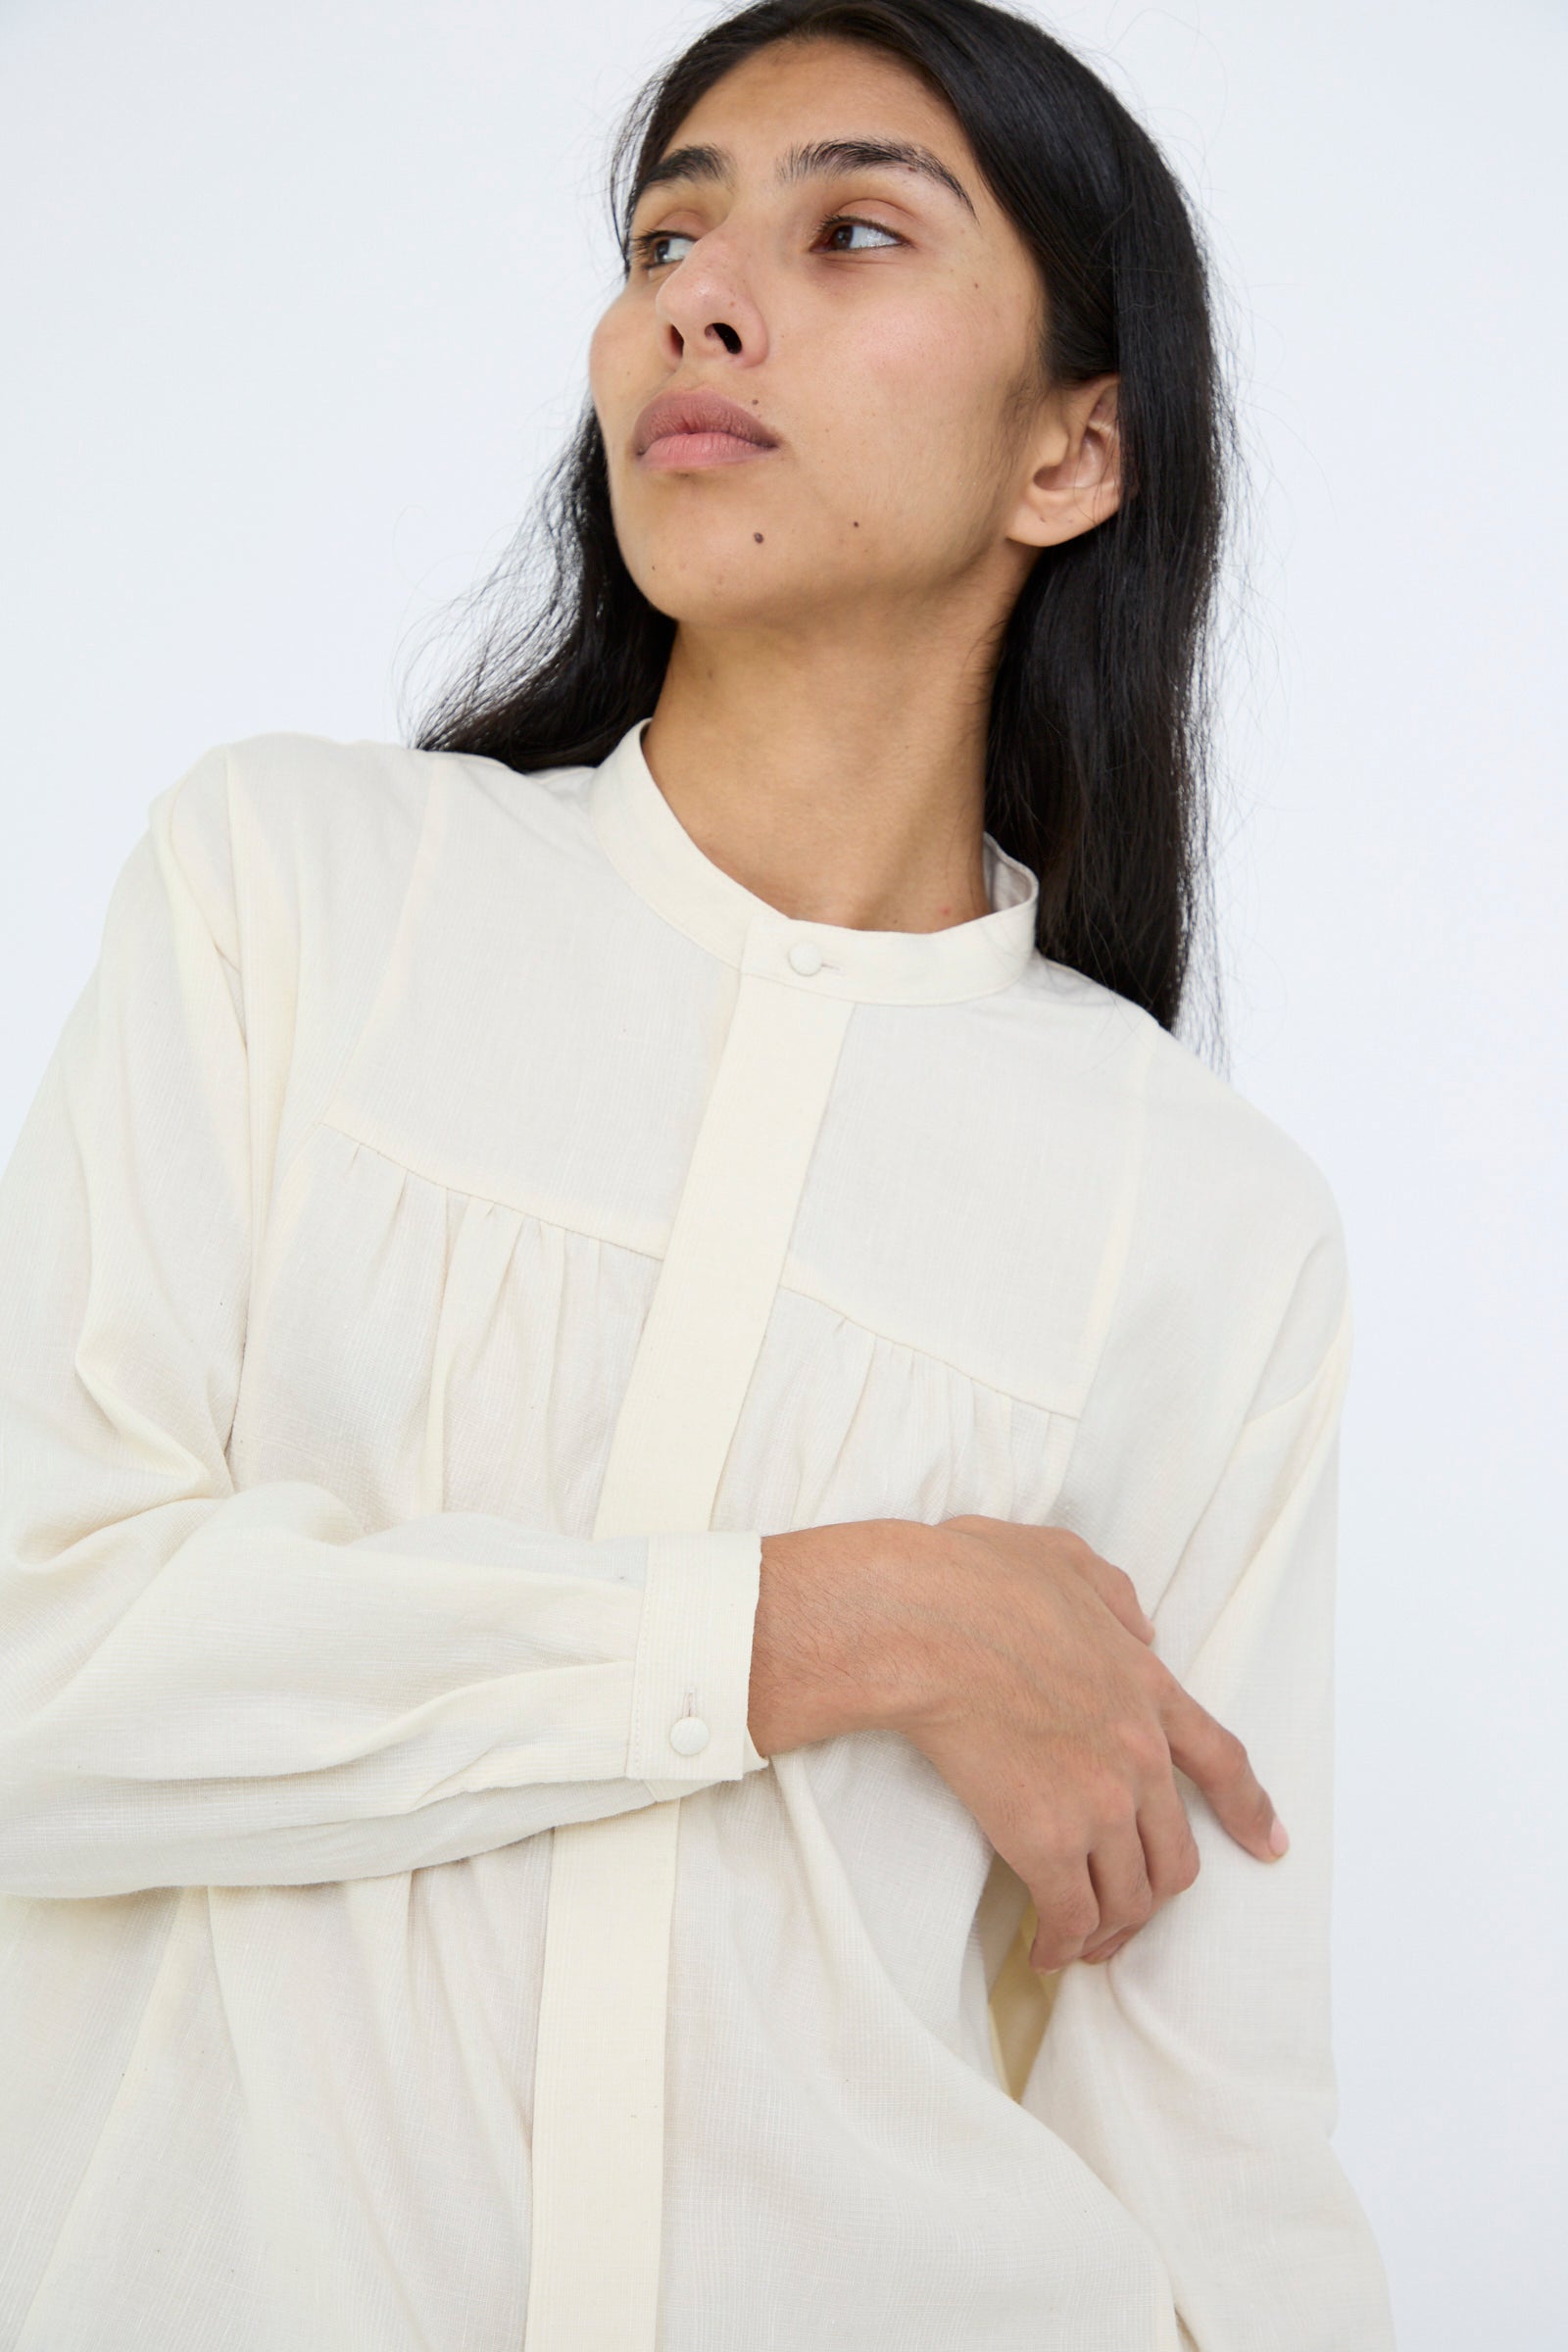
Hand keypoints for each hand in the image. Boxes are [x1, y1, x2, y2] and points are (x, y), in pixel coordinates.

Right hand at [889, 1515, 1288, 1969]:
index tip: (1269, 1846)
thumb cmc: (974, 1582)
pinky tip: (1044, 1954)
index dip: (1250, 1812)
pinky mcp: (1043, 1841)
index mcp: (1146, 1687)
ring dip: (1110, 1929)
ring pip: (1130, 1897)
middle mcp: (1137, 1755)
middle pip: (1177, 1854)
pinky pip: (1070, 1916)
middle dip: (1157, 1892)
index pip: (1222, 1763)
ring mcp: (1096, 1803)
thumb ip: (1113, 1596)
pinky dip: (1062, 1946)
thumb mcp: (1063, 1560)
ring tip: (1082, 1942)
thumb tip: (1141, 1629)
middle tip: (1129, 1911)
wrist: (924, 1624)